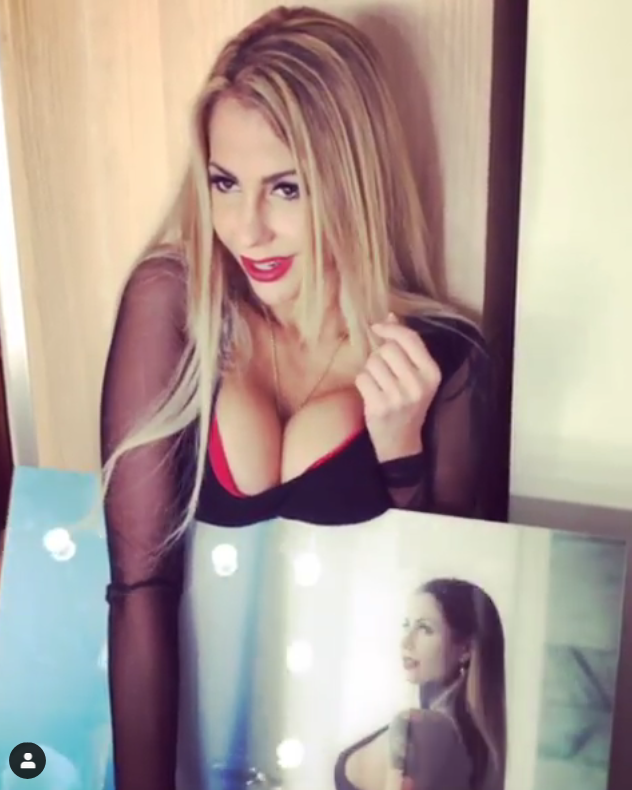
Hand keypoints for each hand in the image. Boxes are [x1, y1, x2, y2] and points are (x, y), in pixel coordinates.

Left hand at [355, 314, 441, 462]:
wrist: (401, 440)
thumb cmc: (407, 401)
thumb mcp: (416, 374)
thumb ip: (405, 346)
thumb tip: (390, 316)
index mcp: (432, 373)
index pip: (410, 339)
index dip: (391, 328)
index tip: (377, 327)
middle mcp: (418, 384)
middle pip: (387, 349)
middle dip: (379, 355)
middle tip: (384, 371)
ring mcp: (399, 397)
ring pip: (372, 363)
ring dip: (370, 370)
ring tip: (380, 384)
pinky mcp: (380, 407)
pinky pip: (362, 378)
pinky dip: (363, 383)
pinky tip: (372, 393)